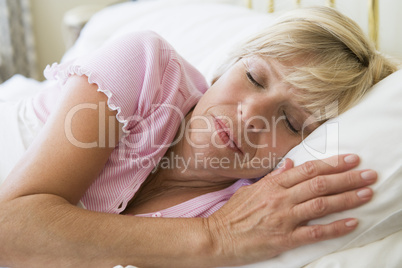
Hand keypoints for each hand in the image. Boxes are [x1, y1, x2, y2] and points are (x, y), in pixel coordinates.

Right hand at [205, 154, 375, 265]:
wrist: (217, 237)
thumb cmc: (233, 214)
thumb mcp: (250, 190)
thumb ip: (272, 177)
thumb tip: (289, 164)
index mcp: (272, 185)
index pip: (307, 169)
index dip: (332, 163)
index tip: (351, 159)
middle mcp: (280, 198)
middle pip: (319, 184)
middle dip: (347, 177)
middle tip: (368, 173)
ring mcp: (283, 218)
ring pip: (320, 204)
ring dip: (346, 198)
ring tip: (366, 193)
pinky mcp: (284, 239)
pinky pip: (314, 232)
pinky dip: (335, 227)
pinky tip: (351, 222)